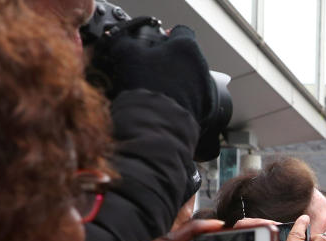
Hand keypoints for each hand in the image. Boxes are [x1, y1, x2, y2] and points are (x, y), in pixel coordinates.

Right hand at [91, 23, 211, 125]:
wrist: (159, 124)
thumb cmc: (147, 87)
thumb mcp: (128, 56)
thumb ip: (124, 41)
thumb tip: (119, 38)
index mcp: (187, 48)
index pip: (180, 31)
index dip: (166, 35)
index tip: (156, 44)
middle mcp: (202, 67)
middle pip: (185, 56)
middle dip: (169, 59)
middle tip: (150, 67)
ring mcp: (206, 89)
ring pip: (189, 77)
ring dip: (176, 79)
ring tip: (156, 87)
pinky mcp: (206, 108)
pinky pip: (193, 97)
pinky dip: (181, 97)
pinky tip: (165, 102)